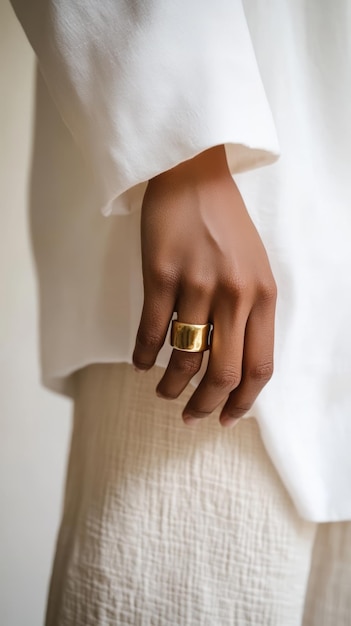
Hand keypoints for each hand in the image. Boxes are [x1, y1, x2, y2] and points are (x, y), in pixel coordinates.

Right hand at [132, 145, 276, 425]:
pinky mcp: (160, 274)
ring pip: (184, 358)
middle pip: (223, 373)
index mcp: (263, 295)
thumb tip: (233, 364)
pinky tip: (141, 364)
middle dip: (206, 405)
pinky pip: (152, 332)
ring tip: (164, 392)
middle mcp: (235, 294)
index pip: (260, 367)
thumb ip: (250, 313)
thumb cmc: (225, 224)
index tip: (227, 418)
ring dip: (171, 386)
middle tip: (191, 415)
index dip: (243, 402)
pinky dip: (144, 356)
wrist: (193, 175)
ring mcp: (197, 284)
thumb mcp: (254, 268)